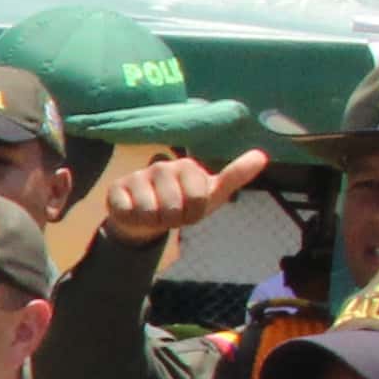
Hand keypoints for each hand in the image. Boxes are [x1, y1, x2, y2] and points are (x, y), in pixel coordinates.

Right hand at [97, 145, 275, 248]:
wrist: (146, 218)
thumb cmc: (182, 205)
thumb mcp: (212, 194)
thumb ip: (235, 176)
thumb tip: (263, 155)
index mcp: (187, 166)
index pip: (197, 200)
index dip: (193, 214)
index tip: (190, 211)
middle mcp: (161, 166)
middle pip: (172, 209)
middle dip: (172, 220)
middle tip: (169, 215)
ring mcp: (137, 176)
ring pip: (150, 212)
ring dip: (153, 222)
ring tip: (153, 215)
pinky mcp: (116, 189)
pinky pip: (129, 212)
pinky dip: (134, 220)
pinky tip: (134, 213)